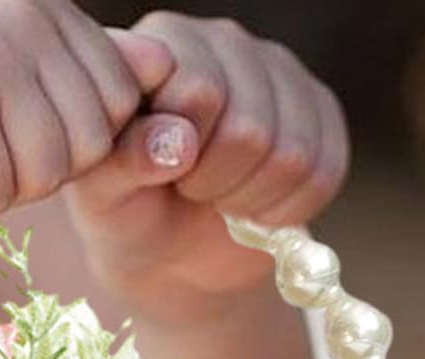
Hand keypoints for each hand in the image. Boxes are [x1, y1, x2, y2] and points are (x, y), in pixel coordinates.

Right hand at [0, 0, 173, 220]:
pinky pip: (1, 194)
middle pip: (91, 142)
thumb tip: (163, 65)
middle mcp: (25, 13)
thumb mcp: (6, 91)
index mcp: (42, 4)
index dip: (59, 144)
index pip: (114, 105)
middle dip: (34, 170)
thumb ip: (83, 78)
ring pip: (52, 172)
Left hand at [66, 14, 348, 316]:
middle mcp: (221, 41)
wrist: (173, 252)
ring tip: (217, 197)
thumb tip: (173, 139)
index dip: (182, 150)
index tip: (161, 170)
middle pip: (249, 129)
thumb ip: (120, 161)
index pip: (198, 89)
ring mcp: (275, 69)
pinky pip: (321, 173)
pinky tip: (253, 204)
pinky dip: (283, 210)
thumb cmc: (128, 211)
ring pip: (290, 154)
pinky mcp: (318, 108)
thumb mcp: (104, 195)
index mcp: (160, 45)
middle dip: (213, 182)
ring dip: (247, 199)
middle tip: (188, 189)